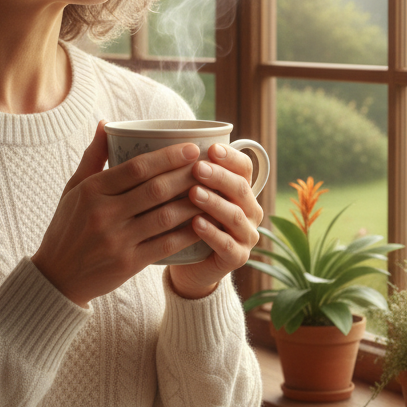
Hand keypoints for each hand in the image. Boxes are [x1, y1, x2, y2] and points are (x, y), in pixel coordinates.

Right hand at [32, 121, 204, 306]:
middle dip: (186, 175)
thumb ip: (93, 156)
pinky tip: (203, 223)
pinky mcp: (128, 263)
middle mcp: (104, 214)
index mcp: (91, 191)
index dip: (167, 156)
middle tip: (208, 165)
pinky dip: (187, 233)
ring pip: (165, 216)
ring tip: (212, 191)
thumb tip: (106, 123)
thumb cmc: (67, 226)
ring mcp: (117, 240)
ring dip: (192, 202)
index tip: (190, 148)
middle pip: (155, 190)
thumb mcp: (73, 189)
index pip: (136, 168)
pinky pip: (165, 245)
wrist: (57, 276)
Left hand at [167, 142, 264, 299]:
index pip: (244, 167)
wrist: (187, 265)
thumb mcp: (185, 193)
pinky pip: (228, 245)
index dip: (230, 157)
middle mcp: (249, 210)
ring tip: (194, 193)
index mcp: (240, 189)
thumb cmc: (184, 221)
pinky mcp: (237, 258)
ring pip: (236, 215)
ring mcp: (246, 235)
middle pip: (241, 188)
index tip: (211, 148)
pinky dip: (212, 233)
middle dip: (220, 177)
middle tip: (198, 168)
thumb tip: (157, 141)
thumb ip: (184, 172)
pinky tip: (195, 223)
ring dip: (215, 202)